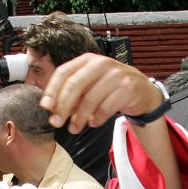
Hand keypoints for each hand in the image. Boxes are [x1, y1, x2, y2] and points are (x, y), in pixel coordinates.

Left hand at [39, 53, 161, 131]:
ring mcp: (116, 75)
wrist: (142, 91)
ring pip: (90, 99)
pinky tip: (93, 123)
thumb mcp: (90, 84)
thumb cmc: (111, 88)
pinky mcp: (128, 88)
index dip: (52, 90)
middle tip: (56, 122)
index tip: (45, 106)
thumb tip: (52, 109)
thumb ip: (72, 93)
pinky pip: (106, 108)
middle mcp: (101, 63)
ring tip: (74, 128)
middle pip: (75, 85)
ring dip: (79, 118)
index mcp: (88, 60)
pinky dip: (96, 119)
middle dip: (62, 106)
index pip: (63, 72)